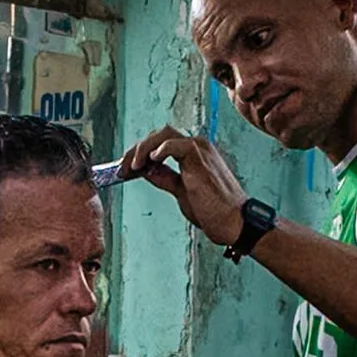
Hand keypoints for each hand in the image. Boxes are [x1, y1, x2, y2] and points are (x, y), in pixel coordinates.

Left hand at [121, 127, 249, 245]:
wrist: (234, 222)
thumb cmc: (213, 210)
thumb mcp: (181, 191)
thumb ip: (164, 178)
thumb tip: (145, 170)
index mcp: (193, 153)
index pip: (160, 142)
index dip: (140, 153)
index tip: (125, 168)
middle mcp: (197, 146)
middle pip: (159, 134)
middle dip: (136, 149)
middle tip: (122, 167)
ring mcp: (200, 150)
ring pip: (164, 134)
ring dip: (143, 148)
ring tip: (132, 166)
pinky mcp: (201, 158)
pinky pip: (176, 144)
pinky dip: (160, 150)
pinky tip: (150, 162)